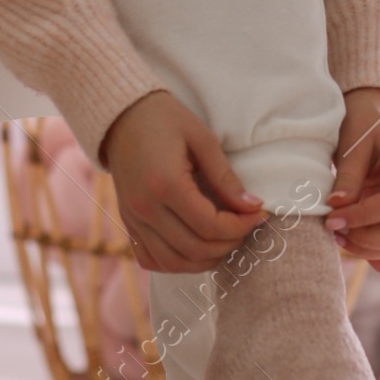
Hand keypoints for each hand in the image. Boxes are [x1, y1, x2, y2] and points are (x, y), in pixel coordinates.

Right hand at [98, 89, 265, 273]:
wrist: (122, 116)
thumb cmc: (165, 120)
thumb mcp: (202, 139)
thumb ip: (226, 178)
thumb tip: (253, 207)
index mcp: (165, 185)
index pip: (211, 226)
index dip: (241, 226)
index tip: (258, 214)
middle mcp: (146, 209)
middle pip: (196, 249)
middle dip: (229, 244)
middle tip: (246, 226)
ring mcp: (133, 220)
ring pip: (174, 263)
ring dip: (206, 260)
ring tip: (225, 240)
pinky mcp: (128, 224)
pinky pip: (152, 260)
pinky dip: (177, 263)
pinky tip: (195, 248)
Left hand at [326, 86, 379, 270]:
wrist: (372, 121)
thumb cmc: (364, 127)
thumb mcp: (353, 145)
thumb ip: (348, 177)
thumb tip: (337, 208)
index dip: (359, 218)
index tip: (330, 218)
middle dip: (363, 239)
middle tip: (332, 228)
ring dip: (366, 250)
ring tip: (336, 234)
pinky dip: (376, 255)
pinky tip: (350, 241)